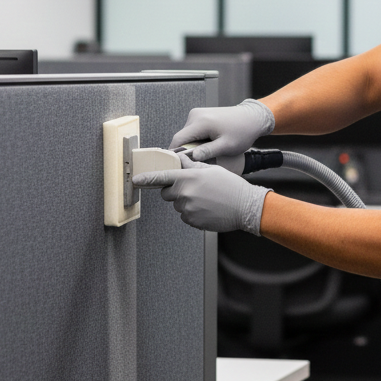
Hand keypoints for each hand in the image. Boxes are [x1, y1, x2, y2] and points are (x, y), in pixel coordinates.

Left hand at [132, 155, 271, 233]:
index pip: (162, 177)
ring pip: (178, 205)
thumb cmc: (231, 187)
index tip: (136, 180)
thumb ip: (192, 166)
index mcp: (190, 177)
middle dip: (175, 191)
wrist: (245, 207)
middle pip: (167, 194)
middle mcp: (186, 193)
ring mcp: (188, 209)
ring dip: (187, 202)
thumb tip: (180, 160)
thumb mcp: (212, 170)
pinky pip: (186, 216)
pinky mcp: (192, 221)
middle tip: (194, 189)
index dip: (147, 179)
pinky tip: (208, 208)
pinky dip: (193, 213)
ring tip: (207, 200)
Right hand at [170, 98, 274, 161]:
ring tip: (208, 151)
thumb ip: (208, 152)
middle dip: (187, 151)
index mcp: (200, 122)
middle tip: (198, 161)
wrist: (252, 118)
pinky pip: (193, 130)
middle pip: (181, 138)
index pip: (178, 140)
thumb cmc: (242, 131)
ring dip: (193, 145)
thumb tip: (191, 157)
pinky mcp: (200, 115)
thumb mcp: (226, 146)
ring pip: (187, 135)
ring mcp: (197, 113)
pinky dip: (197, 139)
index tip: (178, 165)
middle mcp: (195, 115)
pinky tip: (209, 144)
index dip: (175, 154)